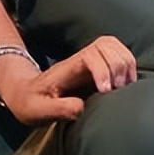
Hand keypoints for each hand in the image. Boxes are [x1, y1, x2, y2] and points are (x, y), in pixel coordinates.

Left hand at [0, 35, 136, 126]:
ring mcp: (88, 60)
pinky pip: (116, 53)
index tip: (106, 91)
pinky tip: (128, 82)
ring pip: (112, 44)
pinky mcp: (96, 66)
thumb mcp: (38, 110)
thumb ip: (59, 109)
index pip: (89, 55)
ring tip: (126, 85)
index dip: (102, 70)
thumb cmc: (31, 102)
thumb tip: (82, 107)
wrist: (25, 92)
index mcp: (66, 68)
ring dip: (125, 62)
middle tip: (119, 90)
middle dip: (118, 65)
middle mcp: (79, 60)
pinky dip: (127, 63)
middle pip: (105, 44)